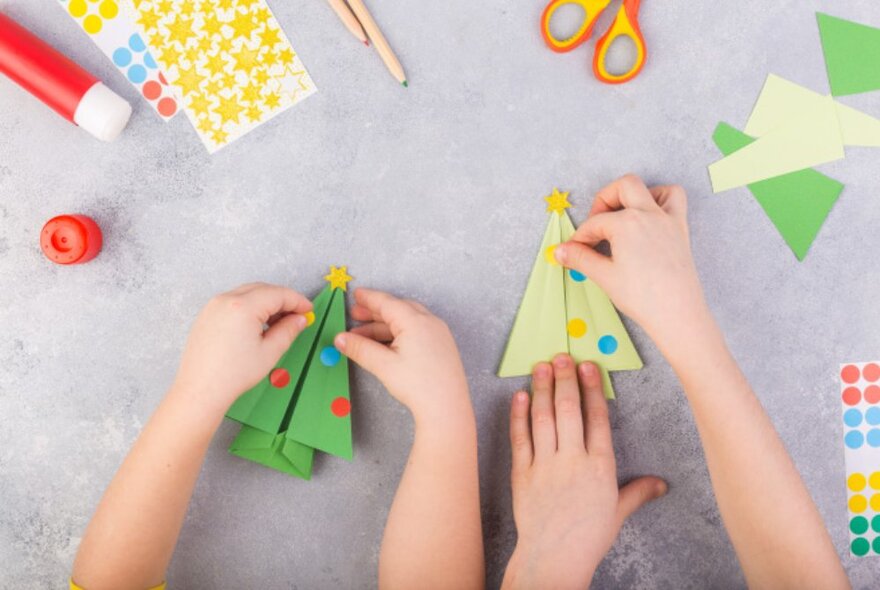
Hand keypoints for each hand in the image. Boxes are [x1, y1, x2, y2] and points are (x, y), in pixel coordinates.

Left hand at [173, 282, 312, 417]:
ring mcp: (214, 306)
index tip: (307, 309)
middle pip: (263, 289)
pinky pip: (234, 301)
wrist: (201, 389)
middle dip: (282, 299)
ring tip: (278, 322)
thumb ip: (288, 330)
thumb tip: (299, 319)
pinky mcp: (207, 314)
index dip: (297, 301)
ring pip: (248, 293)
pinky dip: (250, 306)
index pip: (278, 294)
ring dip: (266, 302)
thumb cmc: (231, 374)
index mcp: (243, 307)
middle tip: (296, 315)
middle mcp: (226, 300)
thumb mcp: (270, 352)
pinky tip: (258, 324)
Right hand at [334, 288, 469, 423]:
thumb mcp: (383, 365)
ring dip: (384, 326)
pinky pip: (417, 331)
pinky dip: (398, 334)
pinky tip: (384, 345)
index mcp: (415, 321)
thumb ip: (360, 349)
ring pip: (407, 321)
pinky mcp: (441, 346)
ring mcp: (438, 333)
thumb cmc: (418, 385)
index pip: (387, 303)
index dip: (369, 298)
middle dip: (375, 312)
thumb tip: (340, 339)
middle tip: (356, 315)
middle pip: (397, 310)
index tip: (355, 295)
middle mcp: (429, 322)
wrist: (447, 408)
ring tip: (363, 336)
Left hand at [502, 355, 665, 589]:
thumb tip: (662, 484)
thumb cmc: (588, 537)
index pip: (597, 419)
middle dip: (565, 380)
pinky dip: (519, 416)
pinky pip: (521, 439)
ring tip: (542, 366)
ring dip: (542, 390)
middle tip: (562, 356)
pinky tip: (519, 396)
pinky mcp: (523, 474)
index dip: (592, 389)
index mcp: (600, 467)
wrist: (554, 558)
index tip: (588, 367)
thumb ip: (638, 492)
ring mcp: (546, 466)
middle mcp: (573, 461)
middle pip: (569, 411)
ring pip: (544, 419)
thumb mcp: (618, 512)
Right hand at [553, 175, 708, 352]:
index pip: (595, 223)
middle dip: (604, 200)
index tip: (575, 251)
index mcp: (626, 223)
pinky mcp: (680, 229)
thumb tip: (560, 251)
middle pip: (622, 188)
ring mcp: (667, 219)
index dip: (580, 237)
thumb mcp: (604, 276)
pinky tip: (648, 218)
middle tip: (596, 224)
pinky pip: (674, 200)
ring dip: (634, 195)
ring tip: (622, 216)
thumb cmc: (642, 297)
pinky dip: (660, 200)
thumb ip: (580, 258)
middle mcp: (648, 214)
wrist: (677, 314)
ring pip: (651, 188)